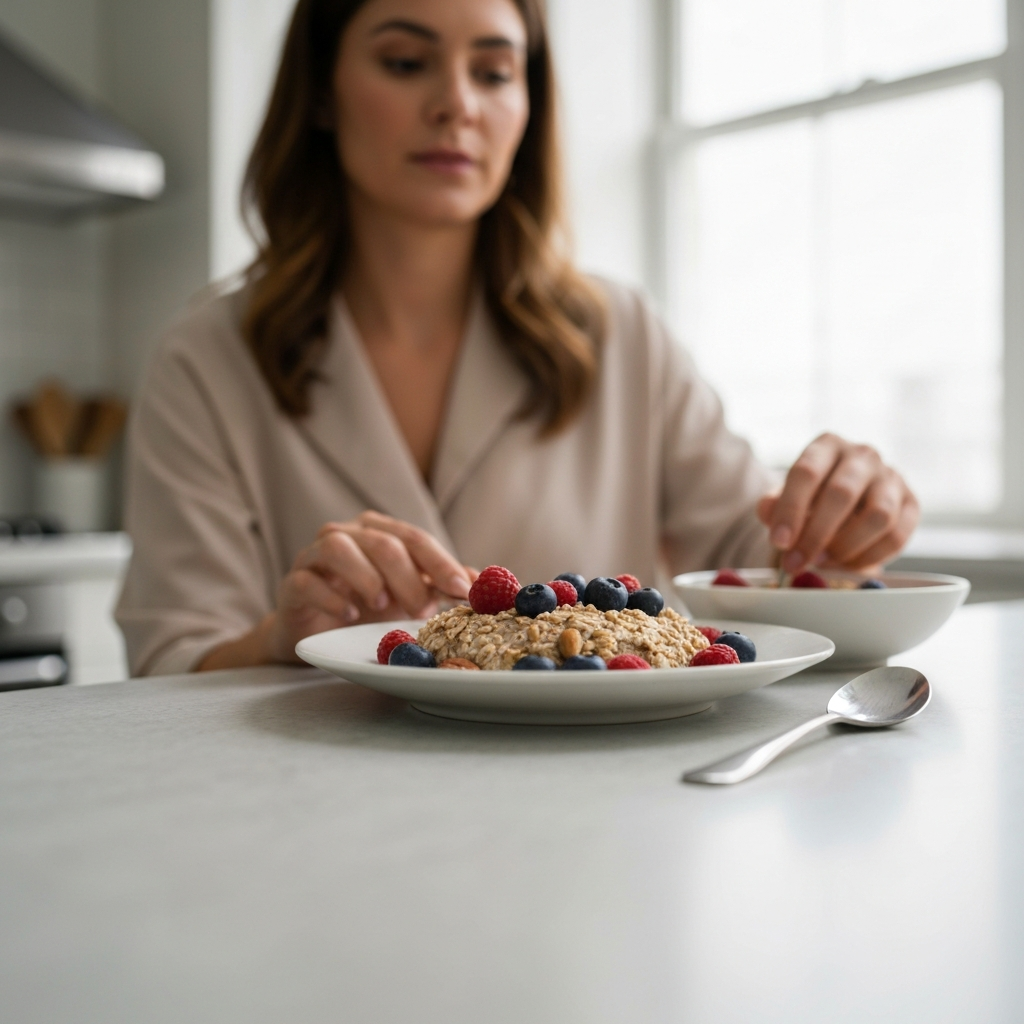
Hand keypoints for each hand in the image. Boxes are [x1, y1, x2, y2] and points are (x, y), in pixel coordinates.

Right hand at [262, 511, 474, 662]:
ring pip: (339, 548)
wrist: (317, 632)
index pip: (415, 538)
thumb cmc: (367, 607)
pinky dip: (331, 597)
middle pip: (382, 543)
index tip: (463, 589)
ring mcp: (315, 555)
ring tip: (383, 604)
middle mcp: (347, 535)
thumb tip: (485, 583)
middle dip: (409, 577)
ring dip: (366, 577)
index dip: (441, 563)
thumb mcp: (410, 595)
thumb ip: (442, 585)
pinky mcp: (292, 582)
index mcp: (380, 532)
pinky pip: (307, 581)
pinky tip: (348, 614)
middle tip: (423, 610)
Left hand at [756, 433, 918, 573]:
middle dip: (816, 535)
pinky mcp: (911, 502)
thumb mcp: (786, 497)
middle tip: (797, 562)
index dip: (791, 510)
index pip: (806, 472)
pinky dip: (871, 557)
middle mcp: (862, 455)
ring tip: (823, 562)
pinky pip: (898, 535)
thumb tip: (767, 511)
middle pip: (841, 493)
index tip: (779, 542)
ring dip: (846, 547)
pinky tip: (848, 565)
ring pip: (877, 515)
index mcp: (827, 446)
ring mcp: (891, 477)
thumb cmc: (811, 498)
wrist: (847, 502)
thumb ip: (774, 504)